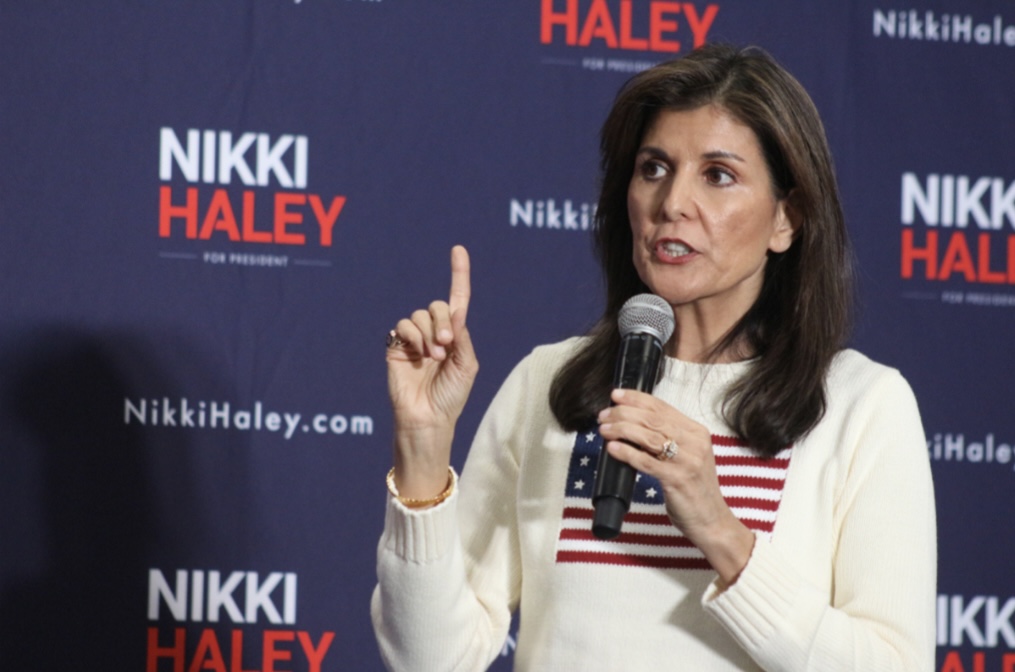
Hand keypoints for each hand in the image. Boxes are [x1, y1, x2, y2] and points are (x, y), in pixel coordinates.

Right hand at [386, 245, 477, 497]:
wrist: (427, 419)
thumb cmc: (451, 397)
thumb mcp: (467, 365)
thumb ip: (462, 336)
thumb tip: (455, 311)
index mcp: (455, 336)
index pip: (457, 299)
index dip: (458, 274)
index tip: (458, 249)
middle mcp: (434, 333)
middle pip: (438, 306)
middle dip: (443, 321)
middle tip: (446, 345)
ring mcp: (414, 340)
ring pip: (420, 314)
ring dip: (430, 332)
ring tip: (433, 356)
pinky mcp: (396, 347)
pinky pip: (403, 326)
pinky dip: (413, 336)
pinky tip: (419, 354)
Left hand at [596, 389, 754, 584]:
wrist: (712, 520)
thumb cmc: (694, 489)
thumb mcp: (686, 456)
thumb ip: (667, 439)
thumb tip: (631, 425)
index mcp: (696, 432)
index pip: (662, 407)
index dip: (636, 398)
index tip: (616, 395)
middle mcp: (695, 442)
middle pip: (653, 419)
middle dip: (623, 413)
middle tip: (604, 416)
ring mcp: (688, 461)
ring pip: (649, 437)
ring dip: (622, 430)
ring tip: (604, 430)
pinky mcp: (678, 479)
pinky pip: (647, 462)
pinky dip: (627, 453)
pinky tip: (613, 449)